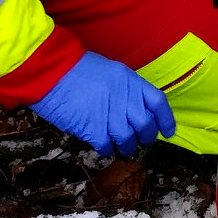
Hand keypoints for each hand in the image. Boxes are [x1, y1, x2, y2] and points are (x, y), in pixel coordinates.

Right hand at [29, 51, 176, 155]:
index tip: (168, 131)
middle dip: (147, 137)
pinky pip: (106, 146)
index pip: (158, 102)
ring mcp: (109, 113)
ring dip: (127, 146)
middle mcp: (124, 97)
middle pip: (145, 124)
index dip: (166, 119)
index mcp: (130, 80)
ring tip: (122, 147)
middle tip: (142, 141)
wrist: (50, 71)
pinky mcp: (92, 128)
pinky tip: (102, 145)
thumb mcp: (109, 71)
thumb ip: (125, 89)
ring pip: (128, 139)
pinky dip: (106, 149)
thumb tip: (135, 109)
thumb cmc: (76, 69)